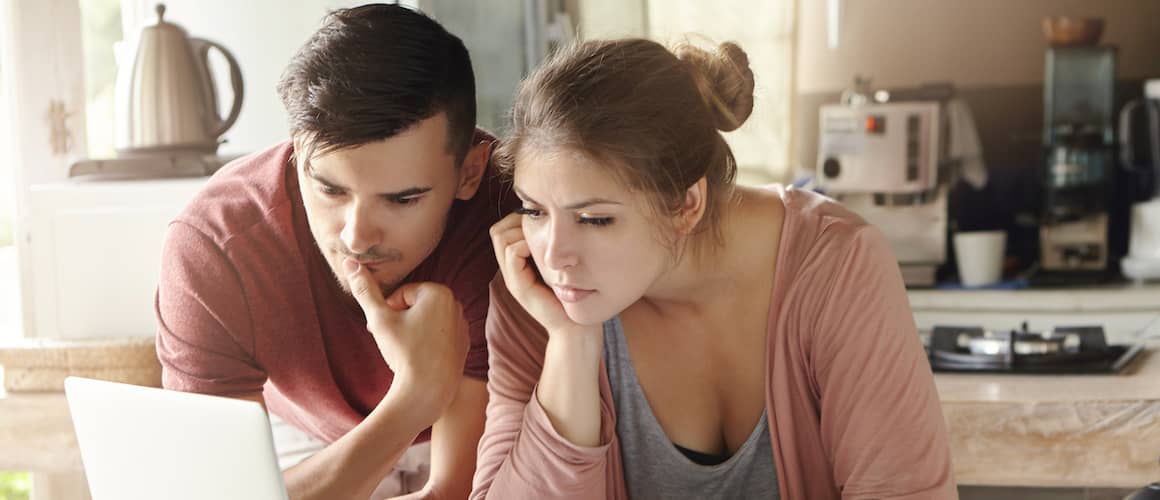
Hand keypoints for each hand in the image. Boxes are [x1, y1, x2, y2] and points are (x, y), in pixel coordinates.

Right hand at [345, 258, 468, 418]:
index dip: (389, 312)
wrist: (427, 392)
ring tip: (406, 351)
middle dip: (400, 320)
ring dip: (412, 331)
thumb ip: (365, 290)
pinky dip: (427, 343)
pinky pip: (438, 336)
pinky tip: (420, 359)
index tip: (386, 330)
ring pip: (426, 321)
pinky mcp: (464, 344)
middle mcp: (456, 305)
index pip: (403, 294)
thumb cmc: (404, 353)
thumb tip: (349, 260)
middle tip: (394, 342)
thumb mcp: (379, 319)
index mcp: (439, 292)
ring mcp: (462, 325)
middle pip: (416, 306)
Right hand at [489, 213, 592, 336]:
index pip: (502, 229)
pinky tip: (544, 252)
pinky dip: (525, 244)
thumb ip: (553, 248)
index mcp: (519, 264)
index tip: (542, 222)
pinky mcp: (518, 286)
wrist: (576, 328)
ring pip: (501, 237)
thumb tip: (557, 221)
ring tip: (543, 240)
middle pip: (497, 230)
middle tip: (541, 227)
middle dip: (517, 221)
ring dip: (522, 231)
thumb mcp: (562, 265)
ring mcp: (512, 278)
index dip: (518, 219)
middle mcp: (511, 270)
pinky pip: (512, 253)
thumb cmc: (575, 295)